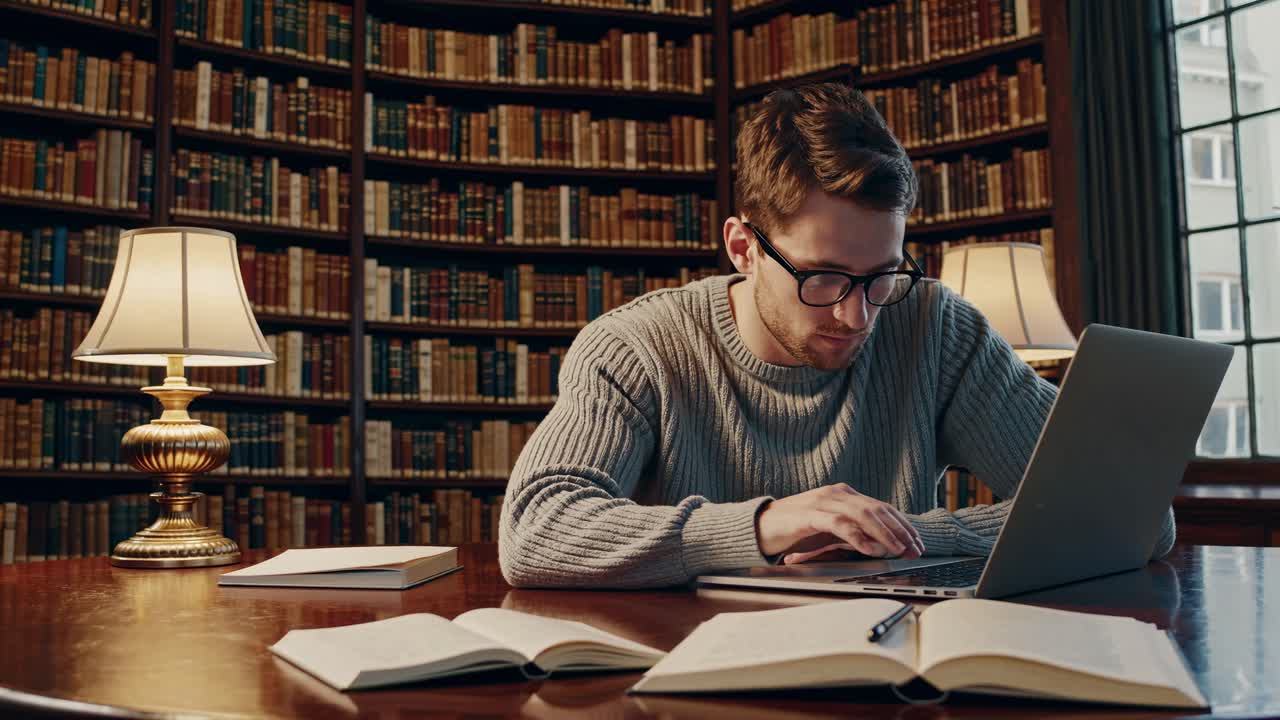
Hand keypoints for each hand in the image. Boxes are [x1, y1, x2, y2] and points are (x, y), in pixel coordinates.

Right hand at [755, 484, 923, 561]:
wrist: (759, 526)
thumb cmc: (794, 529)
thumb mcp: (829, 528)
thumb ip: (851, 529)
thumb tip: (879, 543)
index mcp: (843, 494)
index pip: (881, 507)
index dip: (902, 524)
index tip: (917, 542)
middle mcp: (836, 494)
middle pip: (877, 510)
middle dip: (900, 531)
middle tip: (914, 549)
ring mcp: (822, 502)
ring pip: (863, 514)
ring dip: (885, 534)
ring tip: (898, 550)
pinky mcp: (809, 516)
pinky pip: (839, 525)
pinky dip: (858, 537)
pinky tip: (870, 549)